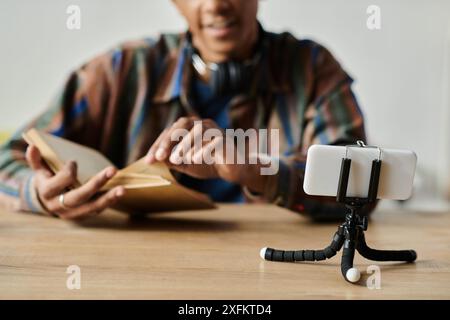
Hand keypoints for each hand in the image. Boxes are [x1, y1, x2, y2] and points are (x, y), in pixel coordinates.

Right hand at [25, 144, 124, 219]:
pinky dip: (109, 202)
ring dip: (109, 198)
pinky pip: (97, 210)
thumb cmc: (46, 180)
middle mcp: (59, 206)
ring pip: (92, 207)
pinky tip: (120, 193)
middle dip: (96, 184)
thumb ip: (36, 159)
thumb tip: (32, 146)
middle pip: (79, 196)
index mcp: (47, 192)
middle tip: (113, 170)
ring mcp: (72, 213)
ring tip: (123, 189)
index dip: (68, 172)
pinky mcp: (83, 216)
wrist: (47, 202)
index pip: (60, 183)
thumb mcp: (39, 170)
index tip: (74, 162)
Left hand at [144, 116, 268, 192]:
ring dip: (184, 145)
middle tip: (159, 157)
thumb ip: (172, 160)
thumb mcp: (186, 164)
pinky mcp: (225, 139)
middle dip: (168, 141)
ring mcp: (214, 130)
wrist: (232, 170)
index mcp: (190, 128)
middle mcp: (201, 124)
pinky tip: (195, 160)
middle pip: (182, 125)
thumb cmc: (208, 164)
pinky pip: (213, 141)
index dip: (158, 145)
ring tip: (175, 160)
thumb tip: (156, 159)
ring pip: (198, 130)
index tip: (149, 160)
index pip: (170, 132)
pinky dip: (203, 149)